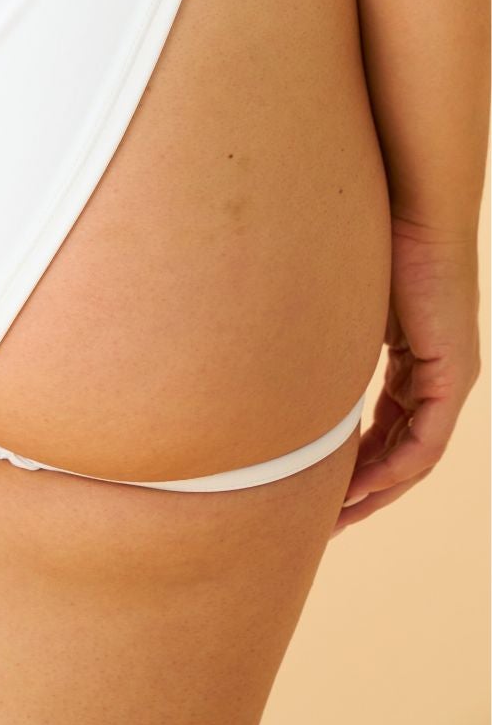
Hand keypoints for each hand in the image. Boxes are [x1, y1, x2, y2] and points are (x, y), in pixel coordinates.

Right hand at [332, 213, 481, 534]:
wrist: (412, 205)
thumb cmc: (372, 235)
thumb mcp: (342, 302)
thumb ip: (324, 336)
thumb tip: (272, 349)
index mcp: (418, 356)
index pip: (392, 423)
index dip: (360, 458)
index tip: (325, 484)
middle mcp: (441, 372)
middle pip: (406, 450)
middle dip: (368, 487)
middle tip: (331, 519)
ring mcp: (451, 376)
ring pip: (417, 454)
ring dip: (378, 488)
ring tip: (339, 515)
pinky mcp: (452, 373)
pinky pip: (425, 441)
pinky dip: (392, 467)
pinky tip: (360, 484)